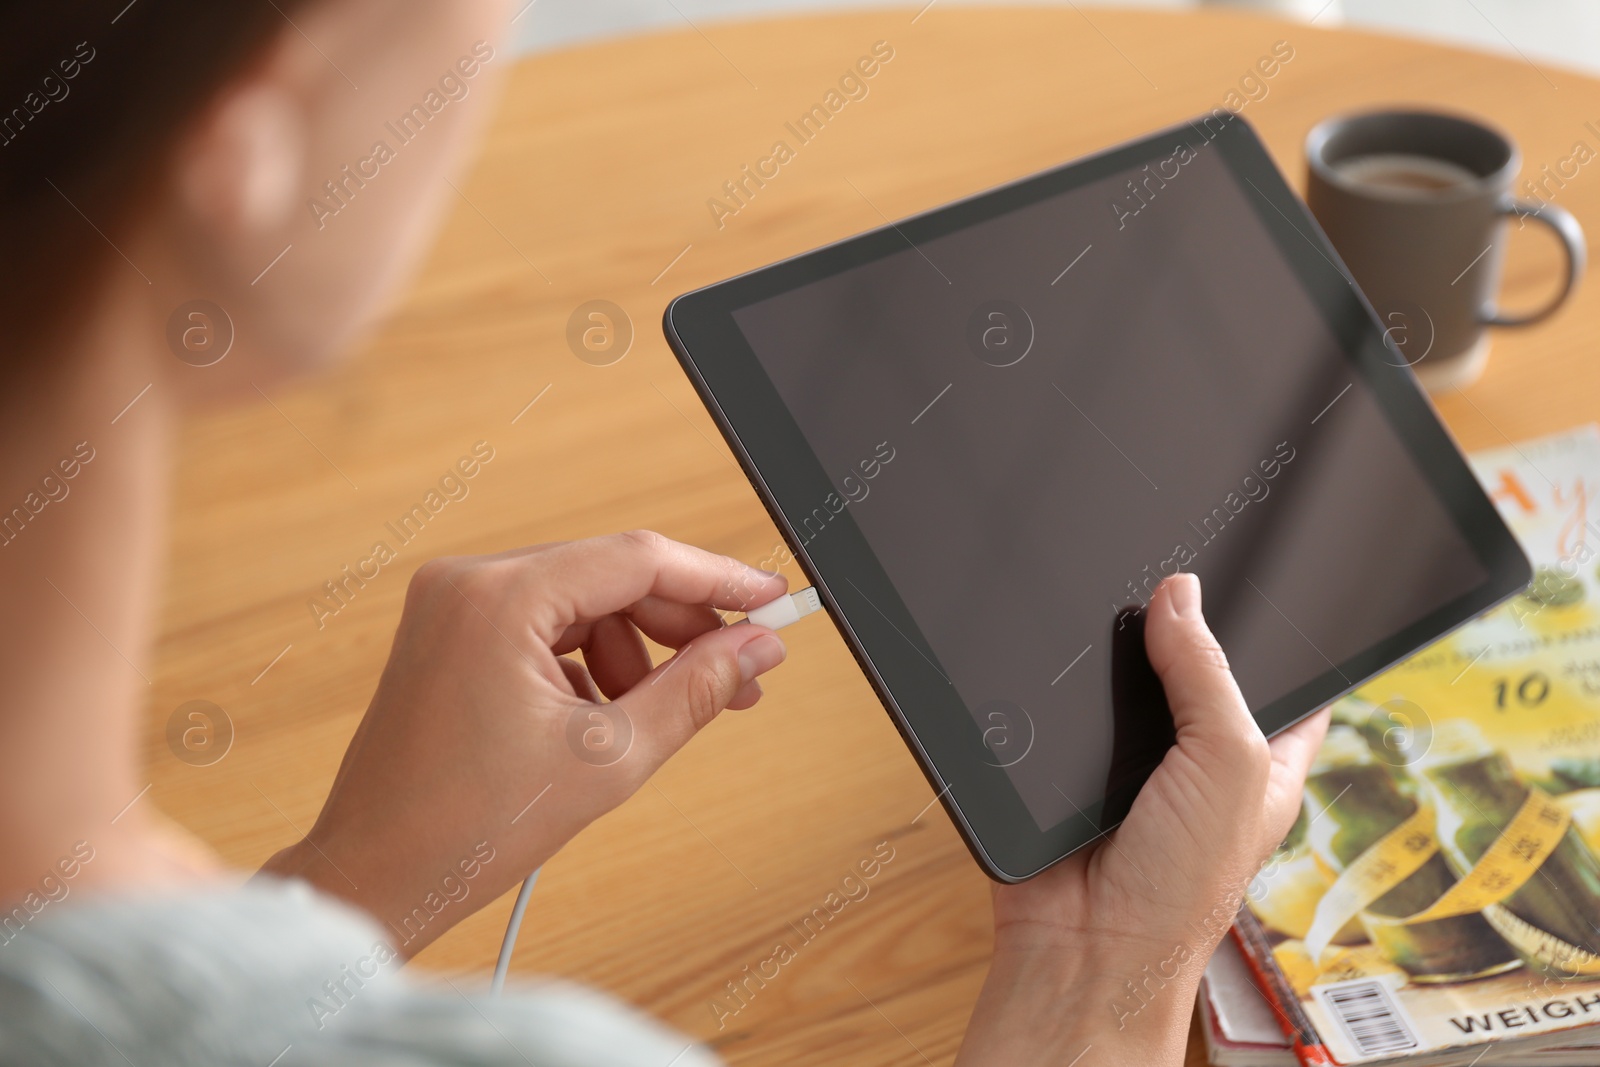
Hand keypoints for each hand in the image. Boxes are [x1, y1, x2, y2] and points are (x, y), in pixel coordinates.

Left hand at [259, 531, 790, 955]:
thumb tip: (755, 650)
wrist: (377, 876)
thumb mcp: (611, 757)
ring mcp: (452, 605)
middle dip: (679, 627)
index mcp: (500, 598)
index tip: (772, 600)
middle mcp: (468, 583)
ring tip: (657, 718)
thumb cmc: (468, 828)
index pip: (638, 559)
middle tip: (739, 674)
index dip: (718, 579)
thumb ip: (696, 690)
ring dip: (634, 652)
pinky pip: (545, 626)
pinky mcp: (449, 633)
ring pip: (582, 603)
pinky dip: (588, 664)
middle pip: (610, 576)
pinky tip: (604, 721)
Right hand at [956, 574, 1328, 1065]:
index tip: (1255, 585)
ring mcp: (1133, 765)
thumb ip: (1206, 676)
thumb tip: (1178, 596)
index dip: (1274, 640)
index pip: (1285, 685)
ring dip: (1109, 667)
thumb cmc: (1180, 890)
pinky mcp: (1072, 770)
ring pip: (1123, 685)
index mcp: (1261, 762)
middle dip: (1175, 637)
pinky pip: (1064, 711)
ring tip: (1107, 636)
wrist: (1084, 944)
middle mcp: (1199, 762)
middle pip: (1192, 671)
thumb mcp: (1227, 765)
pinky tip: (1058, 680)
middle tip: (1163, 592)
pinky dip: (1058, 695)